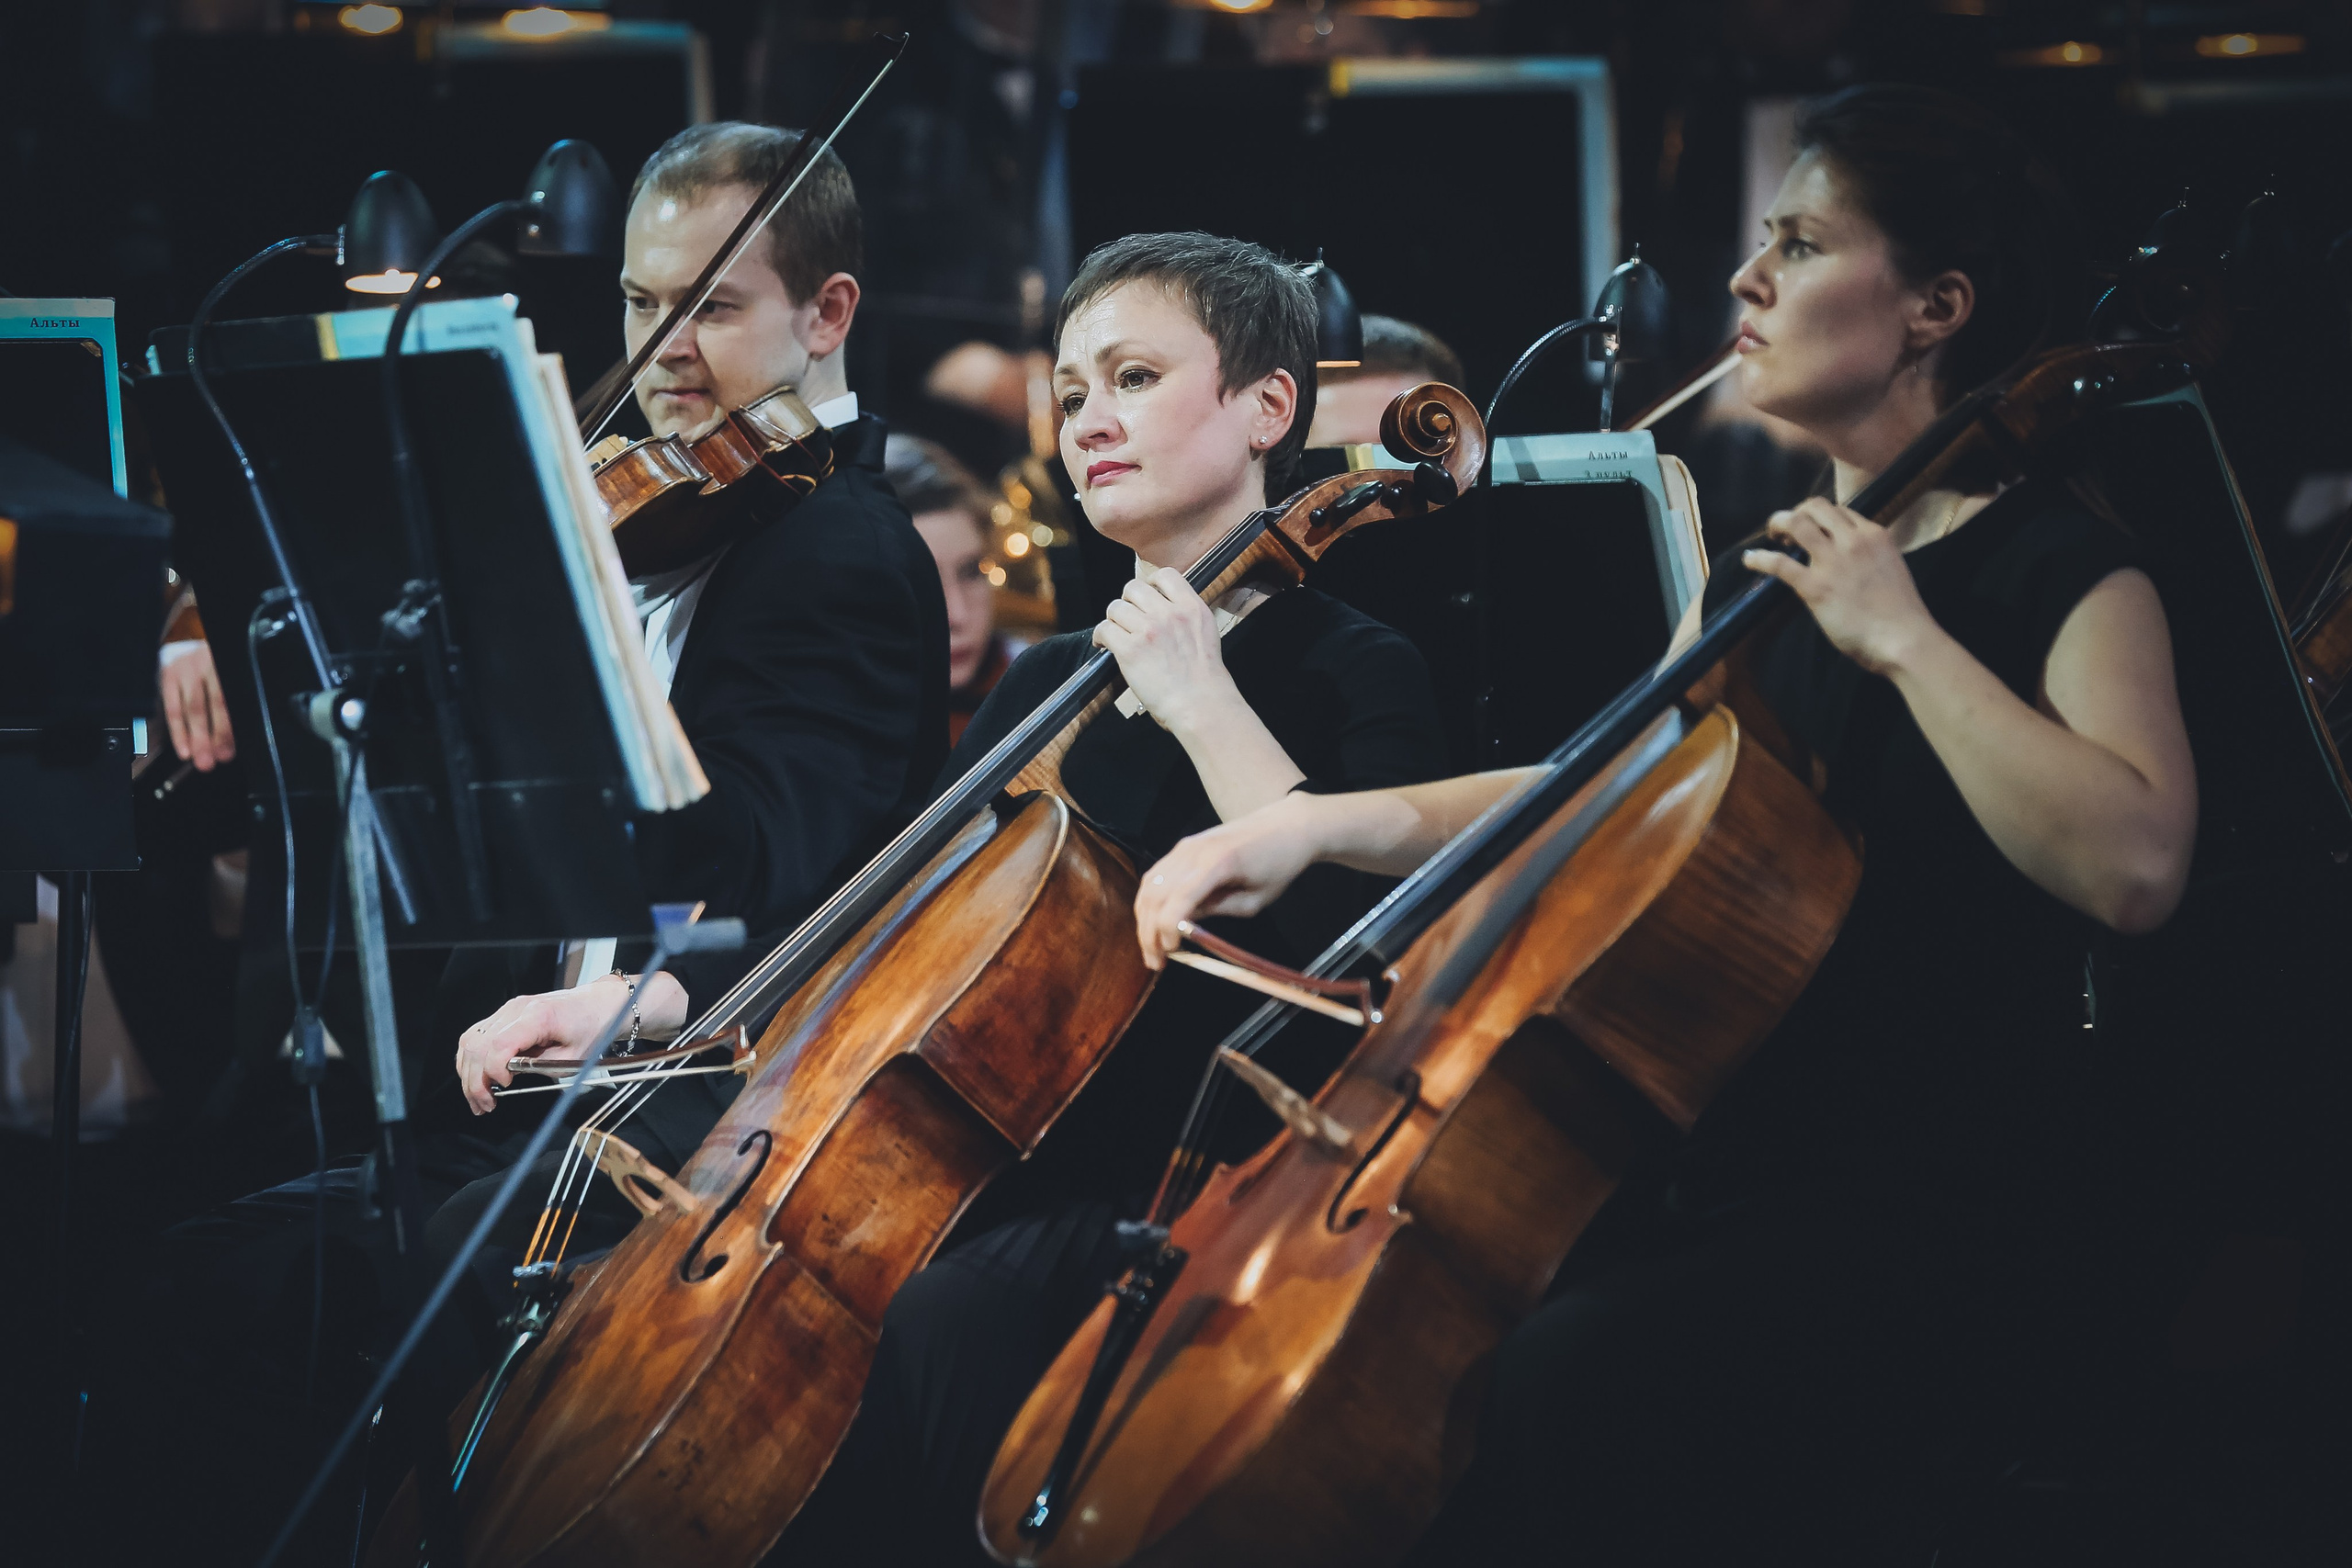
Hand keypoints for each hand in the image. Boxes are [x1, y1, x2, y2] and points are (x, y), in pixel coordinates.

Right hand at [160, 640, 235, 770]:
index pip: (232, 698)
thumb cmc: (222, 672)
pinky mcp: (169, 674)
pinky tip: (183, 749)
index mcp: (232, 662)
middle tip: (214, 760)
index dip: (230, 726)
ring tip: (200, 759)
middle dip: (215, 735)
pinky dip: (178, 731)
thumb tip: (235, 743)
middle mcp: (209, 661)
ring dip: (195, 737)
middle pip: (214, 702)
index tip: (229, 750)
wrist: (199, 650)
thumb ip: (237, 705)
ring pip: (192, 707)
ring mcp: (187, 666)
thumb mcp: (235, 681)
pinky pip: (172, 708)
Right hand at [454, 972, 661, 1114]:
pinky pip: (476, 1036)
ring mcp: (508, 1009)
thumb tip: (510, 1077)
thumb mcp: (574, 1057)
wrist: (599, 1004)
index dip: (494, 1071)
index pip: (499, 1044)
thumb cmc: (591, 1029)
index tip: (503, 1089)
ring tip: (478, 1099)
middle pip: (478, 1045)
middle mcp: (516, 1009)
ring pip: (470, 1041)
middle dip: (475, 1081)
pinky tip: (477, 1078)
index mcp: (537, 1017)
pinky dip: (471, 1059)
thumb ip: (540, 1068)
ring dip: (468, 1073)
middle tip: (484, 1105)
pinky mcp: (504, 1014)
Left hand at [1093, 567, 1240, 734]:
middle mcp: (1170, 614)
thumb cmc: (1205, 682)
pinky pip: (1104, 629)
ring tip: (1116, 634)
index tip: (1146, 598)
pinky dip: (1101, 637)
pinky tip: (1104, 646)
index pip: (1166, 575)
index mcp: (1192, 608)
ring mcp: (1149, 630)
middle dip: (1128, 602)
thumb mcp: (1206, 635)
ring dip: (1114, 621)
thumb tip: (1164, 611)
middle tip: (1128, 619)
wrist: (1201, 706)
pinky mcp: (1130, 650)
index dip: (1151, 583)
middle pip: (1134, 588)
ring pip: (1115, 607)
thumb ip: (1187, 619)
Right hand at [1134, 792, 1327, 969]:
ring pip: (1149, 885)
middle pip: (1156, 894)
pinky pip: (1156, 875)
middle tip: (1155, 961)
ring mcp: (1184, 846)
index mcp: (1217, 863)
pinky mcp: (1183, 846)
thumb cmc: (1279, 865)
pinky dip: (1150, 901)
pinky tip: (1154, 922)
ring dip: (1145, 919)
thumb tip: (1185, 926)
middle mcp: (1193, 851)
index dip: (1168, 928)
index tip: (1171, 952)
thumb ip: (1218, 910)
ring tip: (1151, 947)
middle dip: (1150, 931)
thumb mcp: (1255, 899)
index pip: (1178, 898)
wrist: (1286, 825)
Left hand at [1743, 497, 1940, 675]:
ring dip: (1778, 524)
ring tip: (1772, 535)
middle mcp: (1852, 540)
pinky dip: (1760, 558)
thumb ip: (1870, 558)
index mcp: (1875, 535)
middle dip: (1798, 512)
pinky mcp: (1815, 586)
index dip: (1821, 516)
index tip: (1813, 528)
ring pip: (1795, 523)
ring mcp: (1832, 561)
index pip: (1841, 510)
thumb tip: (1852, 562)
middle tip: (1788, 529)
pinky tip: (1750, 560)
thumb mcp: (1891, 568)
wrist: (1904, 639)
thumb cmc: (1901, 613)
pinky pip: (1778, 563)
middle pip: (1815, 507)